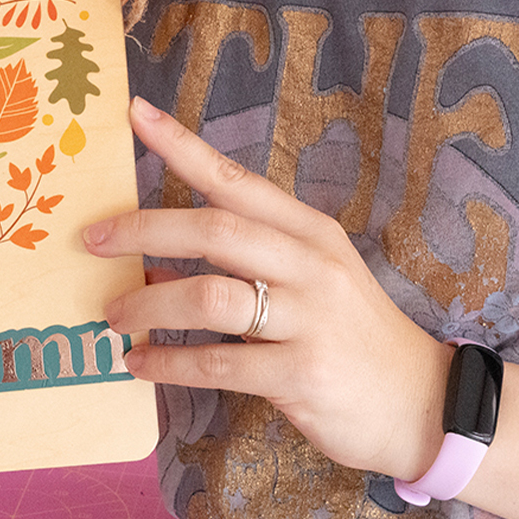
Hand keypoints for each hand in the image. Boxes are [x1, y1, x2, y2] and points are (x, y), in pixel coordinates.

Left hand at [83, 97, 453, 482]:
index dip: (181, 146)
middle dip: (141, 230)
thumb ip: (247, 256)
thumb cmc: (351, 334)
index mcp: (308, 232)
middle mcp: (310, 266)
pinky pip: (216, 363)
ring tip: (113, 315)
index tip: (134, 113)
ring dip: (147, 304)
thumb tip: (157, 252)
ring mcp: (309, 320)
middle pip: (212, 231)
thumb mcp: (313, 277)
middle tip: (91, 240)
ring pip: (207, 296)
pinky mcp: (302, 375)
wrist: (427, 405)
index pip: (235, 180)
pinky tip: (140, 363)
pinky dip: (167, 363)